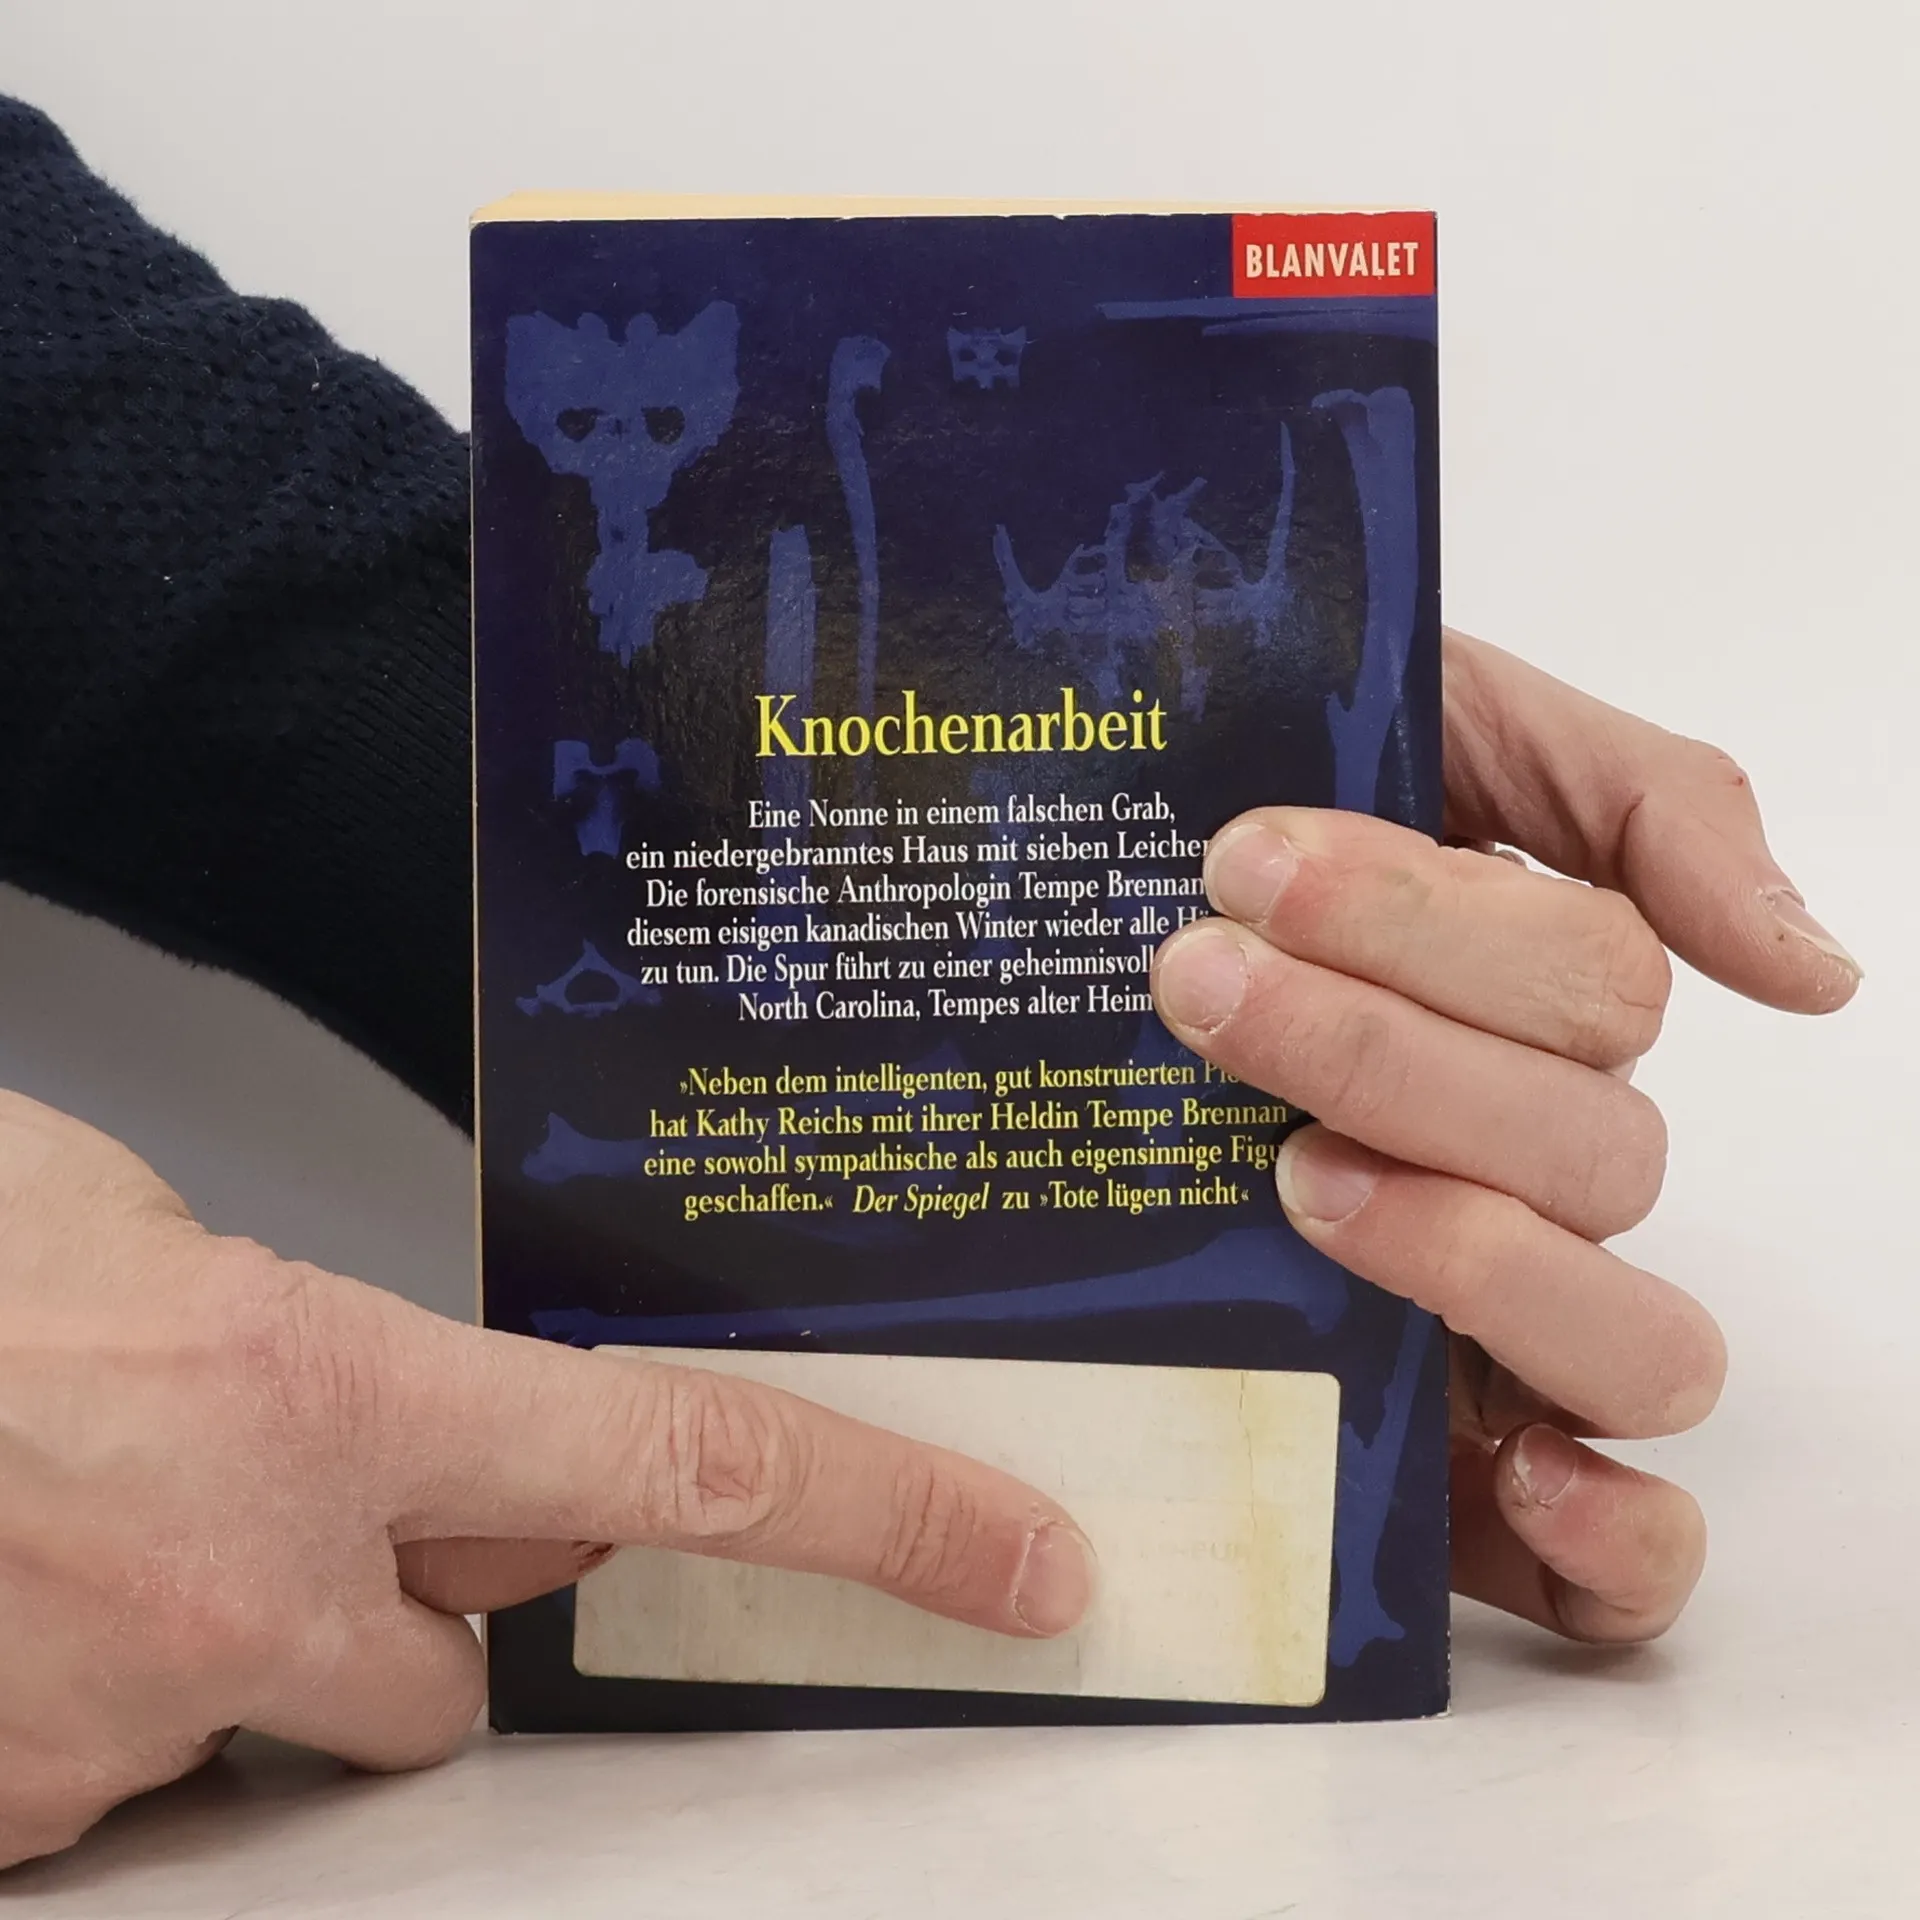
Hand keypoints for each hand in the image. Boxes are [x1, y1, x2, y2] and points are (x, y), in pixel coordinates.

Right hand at [0, 1094, 1091, 1867]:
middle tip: (253, 1510)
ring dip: (212, 1657)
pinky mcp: (12, 1817)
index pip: (681, 1460)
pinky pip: (104, 1785)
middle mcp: (244, 1581)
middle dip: (389, 1613)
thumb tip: (367, 1417)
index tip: (1020, 1567)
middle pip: (438, 1672)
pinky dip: (74, 1701)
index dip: (880, 1514)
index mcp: (317, 1390)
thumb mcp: (124, 1224)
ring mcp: (110, 1722)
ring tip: (63, 1521)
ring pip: (261, 1730)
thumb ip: (281, 1328)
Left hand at [1151, 629, 1859, 1644]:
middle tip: (1203, 983)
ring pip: (1629, 1340)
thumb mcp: (1444, 731)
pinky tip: (1526, 1478)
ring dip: (1476, 1256)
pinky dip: (1614, 1541)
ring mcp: (1503, 1320)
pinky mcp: (1452, 1466)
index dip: (1428, 930)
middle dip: (1391, 1057)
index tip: (1248, 862)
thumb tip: (1815, 971)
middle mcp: (1540, 1171)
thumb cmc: (1260, 816)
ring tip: (1295, 1177)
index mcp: (1543, 1018)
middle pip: (1591, 1156)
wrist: (1096, 908)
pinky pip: (1619, 1564)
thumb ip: (1639, 801)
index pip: (1589, 989)